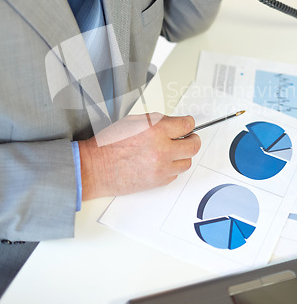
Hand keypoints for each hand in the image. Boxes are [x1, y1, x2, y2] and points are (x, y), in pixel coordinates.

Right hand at [79, 113, 200, 198]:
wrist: (95, 168)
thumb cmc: (108, 145)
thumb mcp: (132, 122)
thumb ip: (156, 121)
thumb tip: (172, 123)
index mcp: (155, 131)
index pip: (187, 125)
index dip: (189, 123)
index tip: (188, 124)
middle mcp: (162, 150)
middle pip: (193, 146)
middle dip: (192, 139)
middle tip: (188, 137)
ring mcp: (161, 168)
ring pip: (187, 162)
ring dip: (182, 155)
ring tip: (173, 151)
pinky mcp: (158, 182)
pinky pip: (175, 174)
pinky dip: (172, 168)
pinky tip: (162, 162)